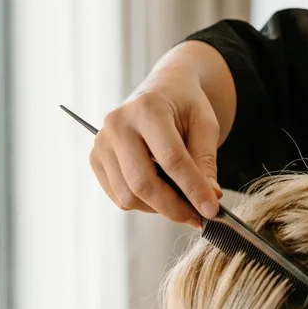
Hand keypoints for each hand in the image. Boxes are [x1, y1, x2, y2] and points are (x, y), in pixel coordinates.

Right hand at [89, 61, 221, 225]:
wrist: (162, 90)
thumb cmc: (185, 107)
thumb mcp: (205, 126)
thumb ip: (205, 163)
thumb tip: (208, 201)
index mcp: (148, 108)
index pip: (171, 159)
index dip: (193, 189)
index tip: (211, 210)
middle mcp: (118, 124)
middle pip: (143, 183)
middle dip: (173, 208)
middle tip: (196, 217)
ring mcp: (102, 142)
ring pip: (128, 196)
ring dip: (158, 208)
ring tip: (179, 201)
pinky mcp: (96, 158)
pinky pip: (119, 197)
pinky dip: (142, 204)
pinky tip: (159, 192)